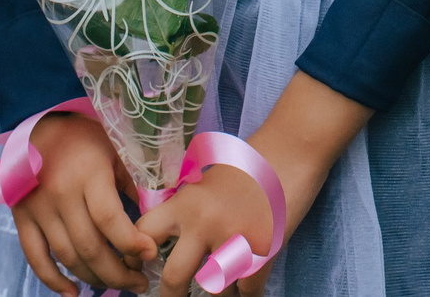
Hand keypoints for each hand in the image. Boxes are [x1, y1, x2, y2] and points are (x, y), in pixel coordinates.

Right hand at [9, 113, 153, 295]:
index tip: (150, 256)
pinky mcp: (21, 219)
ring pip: (67, 256)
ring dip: (93, 278)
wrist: (38, 128)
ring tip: (116, 285)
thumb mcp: (115, 150)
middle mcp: (61, 194)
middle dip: (118, 272)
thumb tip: (155, 218)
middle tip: (139, 283)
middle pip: (89, 246)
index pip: (109, 219)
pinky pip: (35, 258)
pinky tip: (73, 292)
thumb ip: (133, 183)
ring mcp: (38, 209)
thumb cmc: (85, 138)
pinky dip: (53, 280)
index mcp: (88, 174)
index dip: (131, 242)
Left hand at [132, 71, 370, 296]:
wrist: (292, 148)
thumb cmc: (252, 159)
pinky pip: (248, 291)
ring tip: (224, 283)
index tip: (143, 267)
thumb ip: (190, 207)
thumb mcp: (209, 179)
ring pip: (215, 290)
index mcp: (186, 202)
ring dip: (220, 291)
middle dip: (171, 296)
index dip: (137, 254)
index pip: (145, 233)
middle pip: (174, 277)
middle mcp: (204, 223)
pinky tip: (249, 285)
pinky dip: (249, 292)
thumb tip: (176, 237)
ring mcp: (234, 240)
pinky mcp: (263, 252)